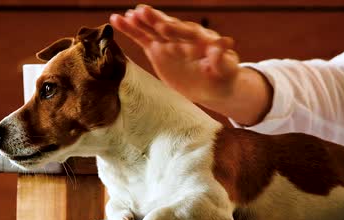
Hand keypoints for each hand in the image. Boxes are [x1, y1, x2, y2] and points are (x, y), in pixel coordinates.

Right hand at [110, 5, 239, 104]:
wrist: (213, 83)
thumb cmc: (223, 75)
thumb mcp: (226, 69)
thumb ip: (222, 58)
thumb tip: (223, 44)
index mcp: (201, 39)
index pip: (188, 33)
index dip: (176, 30)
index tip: (164, 27)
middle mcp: (183, 36)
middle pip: (169, 26)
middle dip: (156, 20)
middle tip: (142, 11)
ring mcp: (169, 41)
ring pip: (153, 29)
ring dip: (140, 22)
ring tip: (127, 15)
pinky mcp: (158, 49)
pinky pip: (142, 38)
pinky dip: (131, 29)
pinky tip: (117, 19)